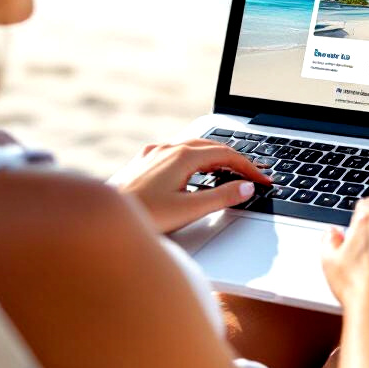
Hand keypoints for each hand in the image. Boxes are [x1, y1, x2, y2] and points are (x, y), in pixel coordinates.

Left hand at [109, 139, 272, 233]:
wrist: (104, 221)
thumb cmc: (143, 216)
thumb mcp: (189, 209)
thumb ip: (221, 198)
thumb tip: (246, 188)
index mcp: (182, 156)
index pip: (226, 154)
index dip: (249, 168)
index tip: (264, 181)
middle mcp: (168, 149)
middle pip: (212, 147)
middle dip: (236, 160)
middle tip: (254, 175)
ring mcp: (154, 154)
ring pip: (193, 148)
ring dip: (216, 158)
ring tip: (231, 171)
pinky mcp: (144, 163)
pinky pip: (177, 153)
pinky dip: (196, 160)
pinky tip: (195, 171)